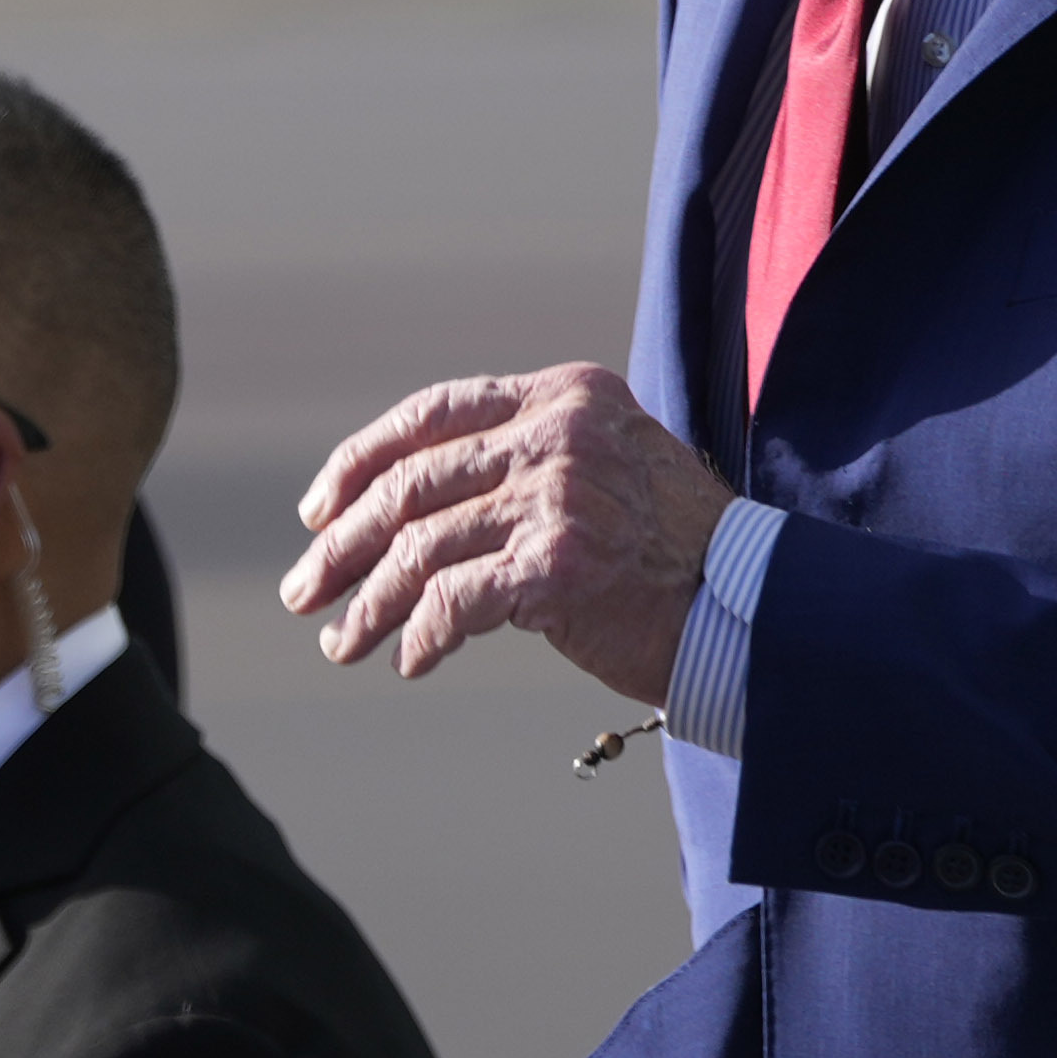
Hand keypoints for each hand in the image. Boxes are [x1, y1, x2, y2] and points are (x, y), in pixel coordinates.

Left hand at [279, 367, 730, 707]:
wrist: (753, 606)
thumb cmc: (670, 552)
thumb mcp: (599, 472)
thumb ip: (519, 468)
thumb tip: (405, 514)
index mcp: (562, 396)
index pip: (431, 414)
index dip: (359, 463)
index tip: (317, 511)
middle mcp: (558, 433)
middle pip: (411, 486)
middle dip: (342, 546)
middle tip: (304, 591)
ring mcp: (561, 496)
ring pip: (421, 548)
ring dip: (369, 604)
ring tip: (343, 643)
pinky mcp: (561, 564)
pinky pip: (455, 602)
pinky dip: (422, 635)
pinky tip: (411, 661)